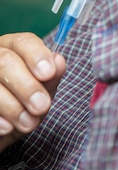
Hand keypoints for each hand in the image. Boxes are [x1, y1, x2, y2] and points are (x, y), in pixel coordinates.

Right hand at [0, 33, 65, 152]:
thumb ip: (51, 77)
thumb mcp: (42, 90)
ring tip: (30, 123)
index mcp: (13, 48)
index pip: (24, 42)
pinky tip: (8, 127)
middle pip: (6, 61)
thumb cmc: (24, 102)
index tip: (49, 73)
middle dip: (27, 86)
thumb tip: (59, 61)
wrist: (3, 127)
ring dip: (14, 107)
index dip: (37, 56)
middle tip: (42, 106)